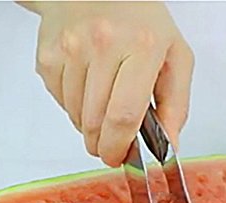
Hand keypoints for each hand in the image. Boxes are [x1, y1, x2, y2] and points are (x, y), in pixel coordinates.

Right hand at [21, 1, 193, 166]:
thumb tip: (169, 146)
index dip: (119, 146)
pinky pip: (61, 102)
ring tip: (103, 103)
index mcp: (142, 45)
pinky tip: (87, 86)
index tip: (119, 158)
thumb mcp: (175, 56)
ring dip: (89, 125)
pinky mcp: (49, 55)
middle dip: (103, 144)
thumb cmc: (141, 22)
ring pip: (76, 116)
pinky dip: (75, 107)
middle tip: (110, 145)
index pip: (124, 114)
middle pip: (96, 122)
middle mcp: (102, 44)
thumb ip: (177, 105)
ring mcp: (70, 49)